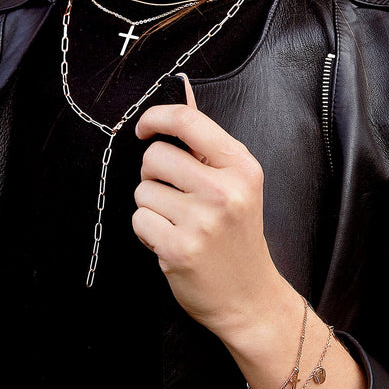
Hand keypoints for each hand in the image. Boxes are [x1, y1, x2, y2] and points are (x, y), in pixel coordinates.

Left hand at [132, 78, 281, 341]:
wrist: (250, 296)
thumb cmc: (237, 234)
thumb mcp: (235, 181)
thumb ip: (204, 141)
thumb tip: (179, 92)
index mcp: (241, 167)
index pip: (187, 122)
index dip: (156, 118)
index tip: (144, 130)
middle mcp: (224, 191)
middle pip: (155, 157)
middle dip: (153, 175)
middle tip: (174, 195)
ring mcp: (202, 222)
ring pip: (142, 191)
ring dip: (151, 206)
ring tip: (178, 223)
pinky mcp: (179, 249)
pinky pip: (138, 220)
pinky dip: (147, 231)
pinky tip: (170, 241)